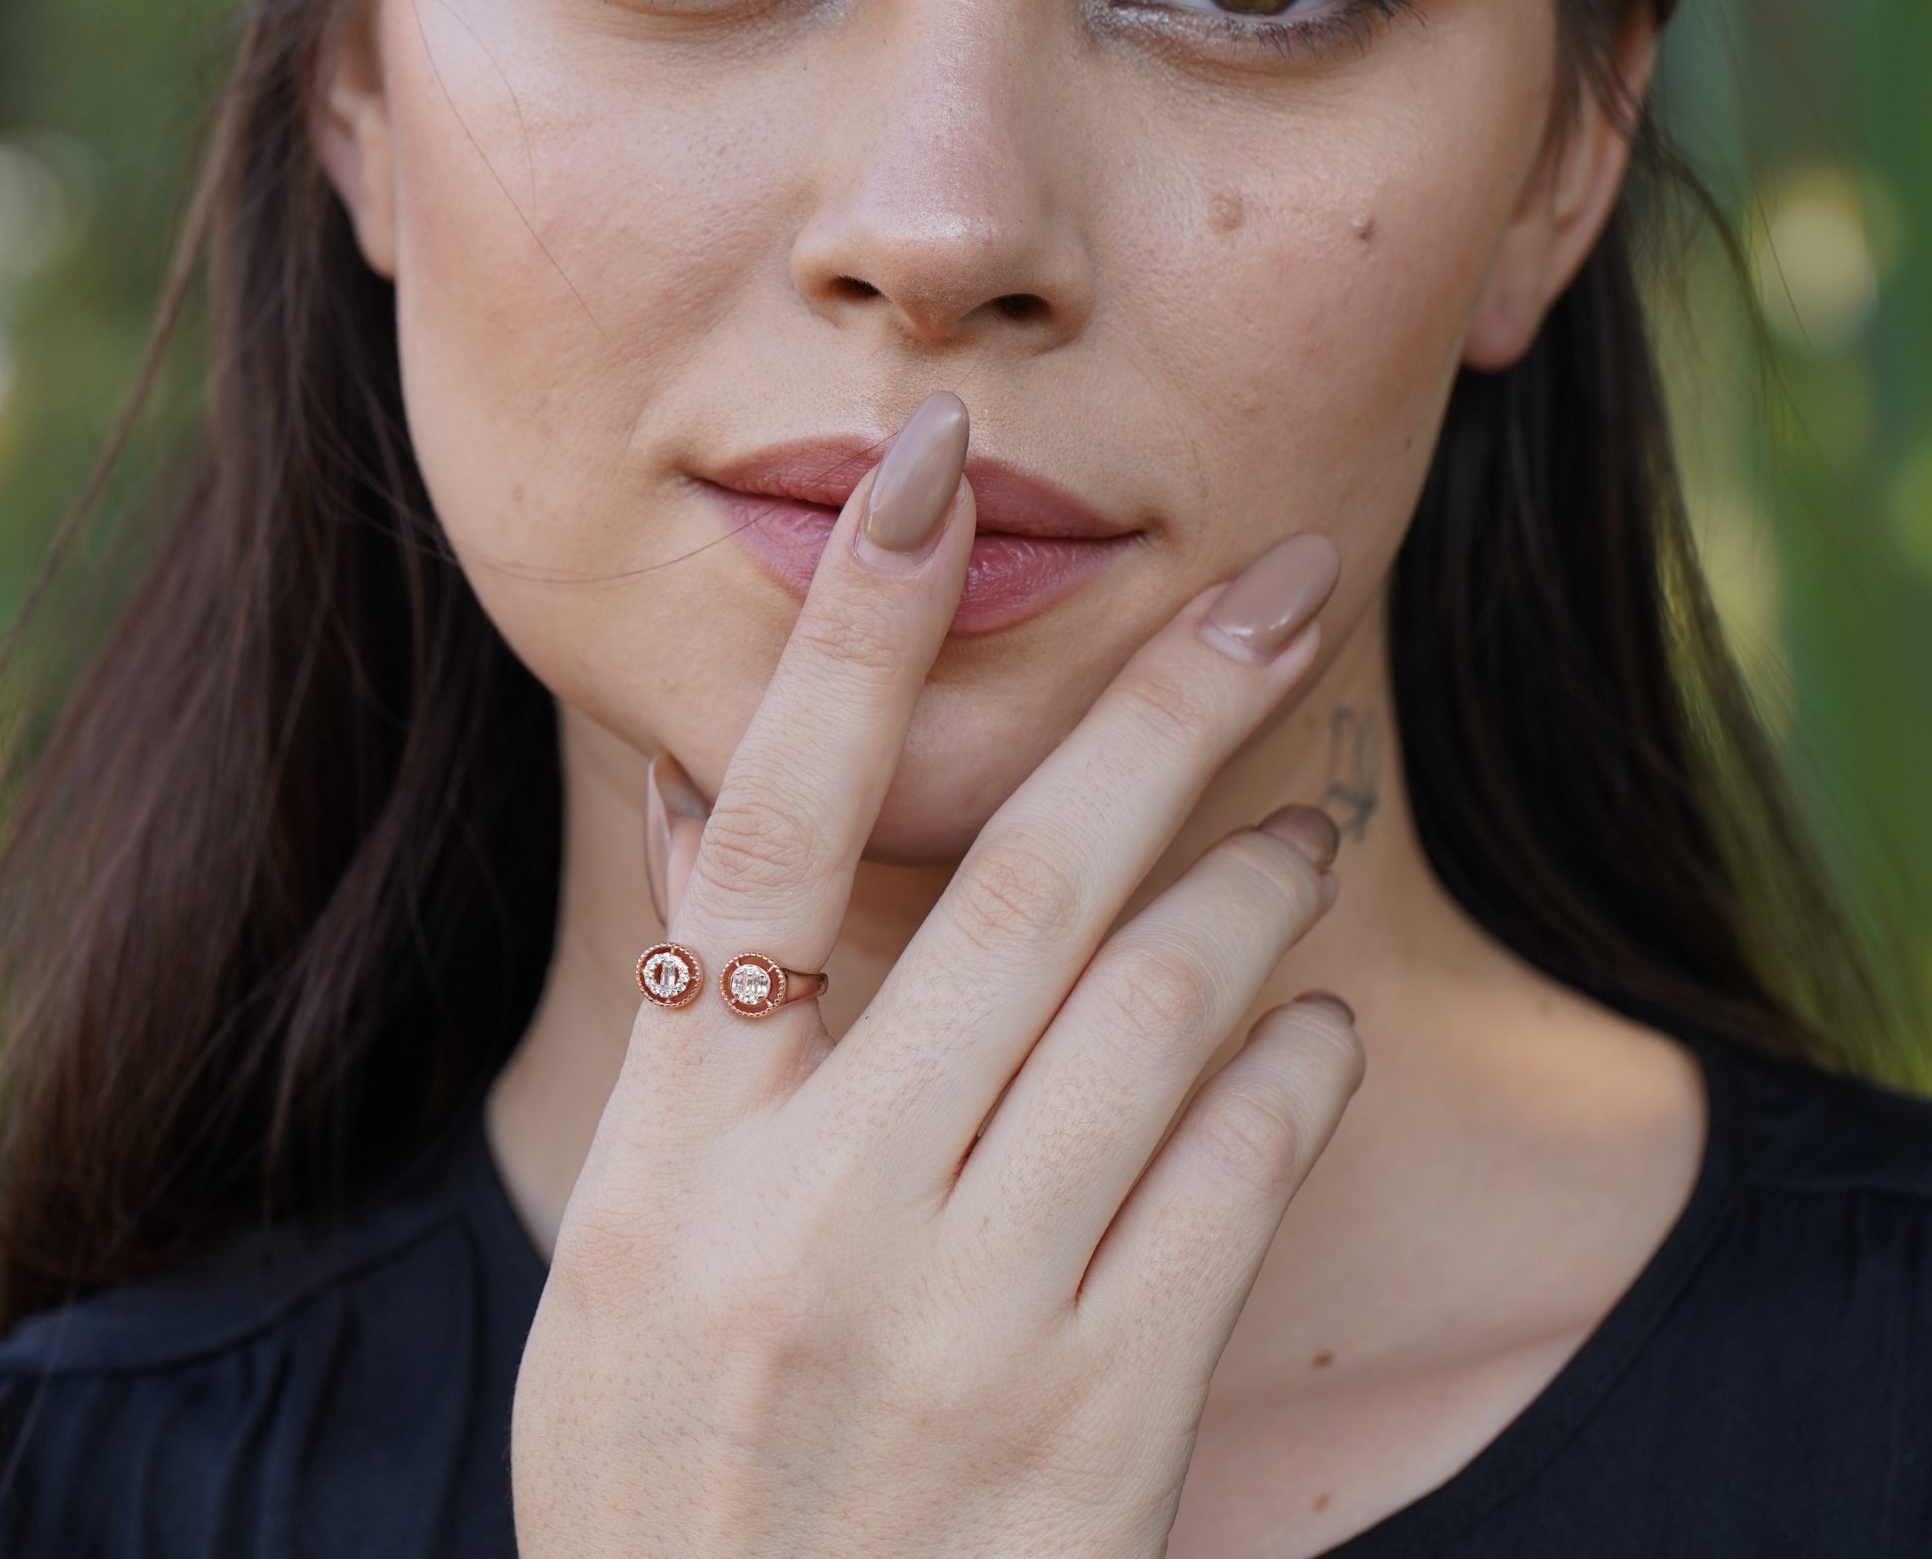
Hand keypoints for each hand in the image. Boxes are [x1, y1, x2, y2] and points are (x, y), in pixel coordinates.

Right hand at [511, 391, 1361, 1558]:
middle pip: (1022, 889)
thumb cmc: (673, 1486)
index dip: (851, 639)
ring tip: (1298, 812)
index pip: (767, 835)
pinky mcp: (1108, 1420)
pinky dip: (1290, 1068)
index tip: (929, 474)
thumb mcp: (623, 1261)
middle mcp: (822, 1215)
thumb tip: (700, 796)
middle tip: (1275, 586)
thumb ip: (683, 1027)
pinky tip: (1308, 1026)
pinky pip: (1235, 1175)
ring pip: (1159, 1012)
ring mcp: (973, 1320)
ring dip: (1250, 883)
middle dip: (1162, 709)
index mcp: (679, 1159)